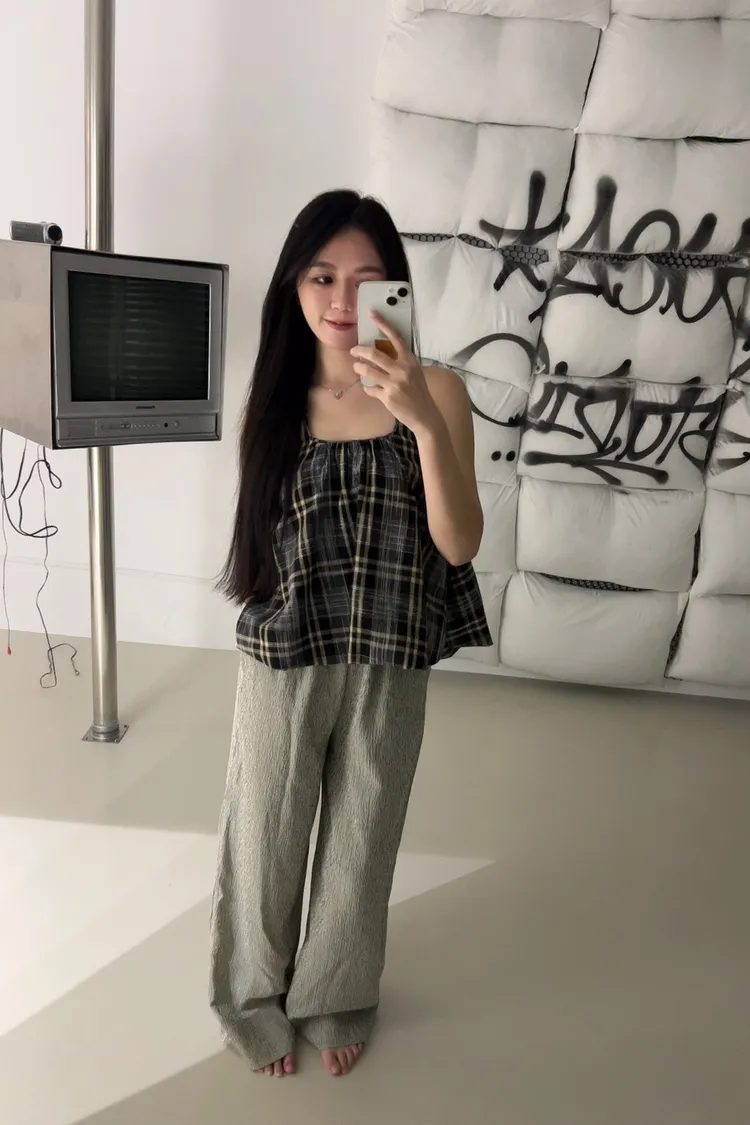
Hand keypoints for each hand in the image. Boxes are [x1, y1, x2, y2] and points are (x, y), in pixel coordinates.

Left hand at [350, 312, 439, 434]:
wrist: (425, 414)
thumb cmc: (418, 392)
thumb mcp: (414, 373)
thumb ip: (400, 362)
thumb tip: (380, 354)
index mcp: (410, 361)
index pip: (395, 338)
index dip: (383, 324)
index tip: (372, 314)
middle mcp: (402, 370)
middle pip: (374, 354)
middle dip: (359, 350)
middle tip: (354, 350)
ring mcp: (394, 384)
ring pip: (367, 370)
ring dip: (358, 368)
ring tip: (357, 367)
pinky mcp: (387, 397)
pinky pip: (370, 389)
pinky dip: (368, 388)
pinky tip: (369, 388)